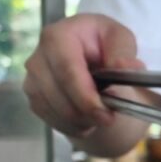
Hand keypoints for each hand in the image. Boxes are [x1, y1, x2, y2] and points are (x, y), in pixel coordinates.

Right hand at [23, 14, 143, 137]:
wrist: (93, 55)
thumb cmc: (105, 44)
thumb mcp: (121, 39)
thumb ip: (124, 52)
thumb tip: (128, 67)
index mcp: (59, 36)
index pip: (67, 69)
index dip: (85, 95)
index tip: (105, 113)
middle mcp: (39, 56)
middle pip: (57, 94)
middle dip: (85, 112)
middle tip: (109, 119)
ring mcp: (32, 77)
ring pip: (54, 110)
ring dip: (81, 121)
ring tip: (101, 116)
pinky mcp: (34, 96)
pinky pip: (50, 119)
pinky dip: (72, 125)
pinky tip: (88, 119)